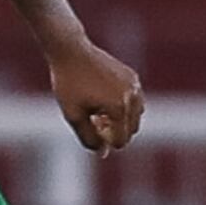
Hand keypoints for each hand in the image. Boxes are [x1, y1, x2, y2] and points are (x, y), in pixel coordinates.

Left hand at [49, 37, 145, 156]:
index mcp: (118, 108)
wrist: (71, 51)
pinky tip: (103, 97)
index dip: (105, 141)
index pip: (121, 141)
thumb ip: (89, 139)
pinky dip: (123, 106)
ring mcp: (135, 86)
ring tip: (99, 110)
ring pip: (136, 117)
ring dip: (121, 120)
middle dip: (114, 131)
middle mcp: (132, 97)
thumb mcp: (73, 116)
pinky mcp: (133, 78)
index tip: (90, 126)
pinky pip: (135, 101)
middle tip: (93, 118)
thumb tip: (104, 153)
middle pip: (131, 131)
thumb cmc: (69, 84)